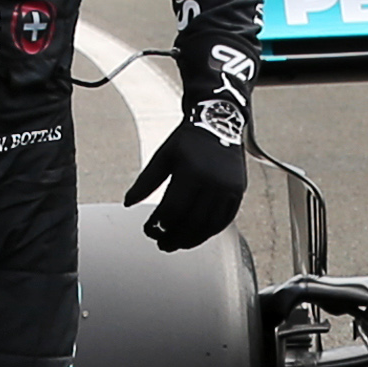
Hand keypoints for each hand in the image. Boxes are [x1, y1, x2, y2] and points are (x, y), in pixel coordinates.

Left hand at [123, 103, 249, 249]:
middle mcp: (213, 182)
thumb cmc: (187, 141)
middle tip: (162, 245)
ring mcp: (229, 188)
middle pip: (192, 222)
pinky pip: (225, 219)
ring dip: (192, 240)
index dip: (159, 225)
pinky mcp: (239, 191)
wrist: (219, 121)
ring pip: (210, 225)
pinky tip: (197, 235)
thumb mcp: (163, 156)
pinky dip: (210, 231)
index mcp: (191, 171)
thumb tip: (128, 203)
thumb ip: (146, 181)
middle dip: (174, 238)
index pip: (173, 210)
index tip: (149, 230)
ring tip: (178, 244)